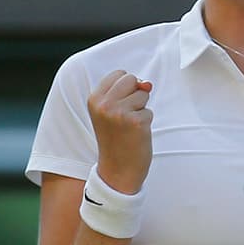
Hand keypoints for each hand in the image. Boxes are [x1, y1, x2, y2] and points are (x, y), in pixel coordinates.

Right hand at [87, 71, 152, 193]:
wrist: (117, 170)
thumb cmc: (117, 138)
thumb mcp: (113, 112)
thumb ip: (126, 93)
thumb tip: (147, 84)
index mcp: (94, 99)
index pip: (119, 74)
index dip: (127, 87)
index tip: (120, 106)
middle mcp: (104, 104)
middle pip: (132, 79)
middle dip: (136, 95)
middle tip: (126, 117)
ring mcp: (119, 113)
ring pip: (143, 94)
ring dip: (142, 110)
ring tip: (130, 126)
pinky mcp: (135, 122)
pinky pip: (149, 112)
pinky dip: (146, 123)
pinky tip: (136, 135)